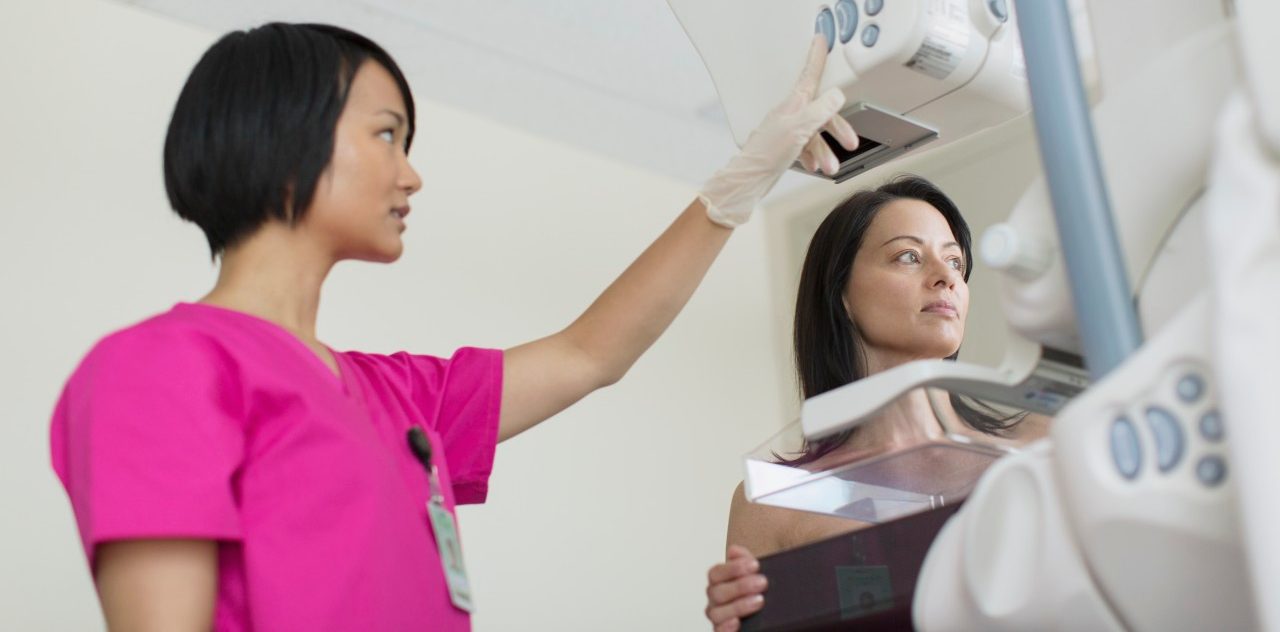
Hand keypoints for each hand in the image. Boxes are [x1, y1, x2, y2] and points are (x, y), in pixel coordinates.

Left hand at [698, 34, 859, 227]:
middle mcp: (789, 114)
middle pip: (821, 112)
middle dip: (837, 128)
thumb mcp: (799, 129)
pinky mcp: (783, 146)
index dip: (816, 58)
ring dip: (825, 151)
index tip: (820, 41)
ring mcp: (786, 130)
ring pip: (814, 134)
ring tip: (831, 167)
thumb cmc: (767, 154)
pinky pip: (804, 147)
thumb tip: (836, 95)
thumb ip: (820, 110)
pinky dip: (812, 156)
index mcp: (793, 105)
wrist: (748, 179)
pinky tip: (814, 166)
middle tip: (851, 142)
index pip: (809, 75)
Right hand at [705, 545, 767, 630]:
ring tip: (759, 601)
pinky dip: (725, 627)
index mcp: (719, 583)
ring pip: (717, 612)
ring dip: (738, 606)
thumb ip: (745, 560)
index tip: (755, 565)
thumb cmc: (759, 591)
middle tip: (762, 582)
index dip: (733, 568)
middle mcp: (715, 600)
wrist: (771, 615)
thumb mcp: (755, 574)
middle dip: (740, 586)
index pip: (716, 573)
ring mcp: (718, 617)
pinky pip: (718, 631)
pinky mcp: (723, 631)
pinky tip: (737, 622)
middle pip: (717, 592)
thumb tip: (733, 550)